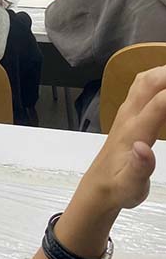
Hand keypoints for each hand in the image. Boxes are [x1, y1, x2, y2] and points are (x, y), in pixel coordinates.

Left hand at [81, 66, 165, 211]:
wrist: (98, 186)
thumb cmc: (118, 188)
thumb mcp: (130, 186)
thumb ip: (139, 169)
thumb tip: (143, 149)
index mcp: (133, 132)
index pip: (158, 103)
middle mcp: (128, 116)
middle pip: (150, 82)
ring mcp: (126, 112)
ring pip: (143, 80)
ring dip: (164, 71)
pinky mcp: (127, 113)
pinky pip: (141, 86)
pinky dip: (158, 77)